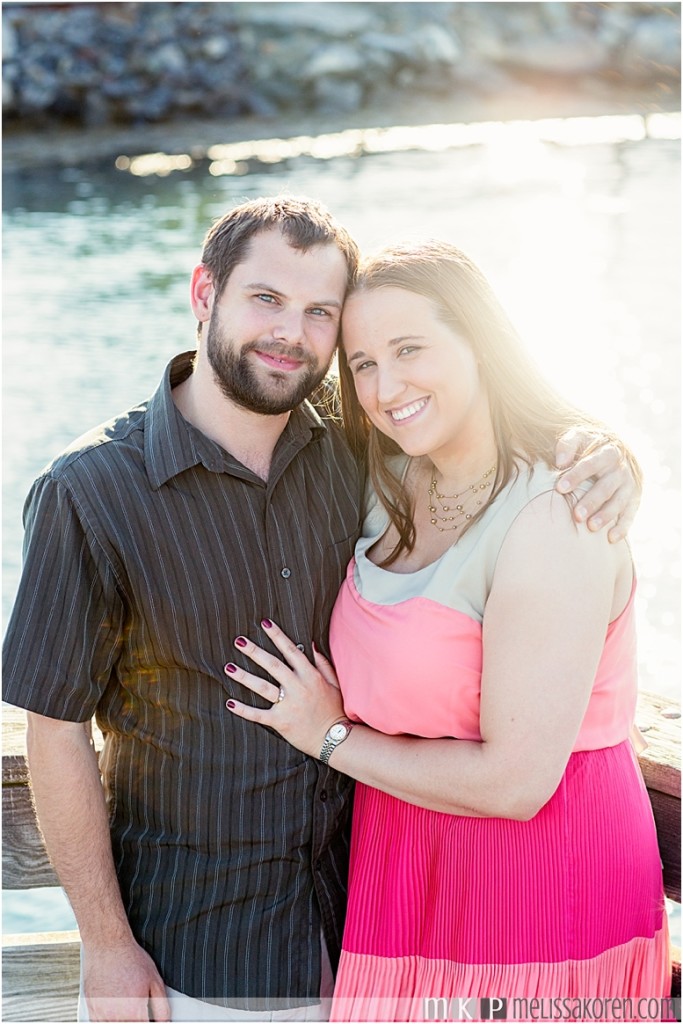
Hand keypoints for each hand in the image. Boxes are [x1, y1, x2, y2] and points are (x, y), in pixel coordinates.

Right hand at [83, 940, 169, 1020]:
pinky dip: (108, 1020)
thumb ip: (161, 1007)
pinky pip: (98, 1023)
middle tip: (138, 1012)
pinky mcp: (91, 1009)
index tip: (148, 1019)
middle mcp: (116, 1016)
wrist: (107, 944)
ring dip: (122, 1019)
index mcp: (134, 1011)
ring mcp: (101, 1014)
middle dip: (135, 1020)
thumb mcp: (155, 980)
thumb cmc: (131, 959)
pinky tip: (115, 1011)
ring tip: (128, 1008)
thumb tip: (165, 1022)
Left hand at [224, 620, 345, 758]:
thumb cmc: (334, 710)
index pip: (291, 651)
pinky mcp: (280, 722)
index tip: (265, 624)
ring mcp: (288, 705)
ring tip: (229, 667)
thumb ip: (323, 663)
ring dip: (244, 677)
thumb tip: (312, 643)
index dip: (277, 636)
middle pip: (273, 665)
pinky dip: (243, 710)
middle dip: (255, 652)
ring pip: (262, 687)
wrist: (335, 739)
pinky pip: (258, 715)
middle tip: (239, 641)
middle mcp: (298, 688)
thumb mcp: (334, 683)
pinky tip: (230, 703)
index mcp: (311, 676)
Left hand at [554, 429, 641, 541]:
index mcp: (607, 452)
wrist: (616, 449)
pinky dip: (623, 527)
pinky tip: (610, 538)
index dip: (576, 476)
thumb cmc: (589, 447)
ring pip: (619, 502)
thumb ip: (567, 445)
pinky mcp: (634, 499)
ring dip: (606, 515)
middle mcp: (621, 469)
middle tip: (577, 515)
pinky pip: (630, 514)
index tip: (560, 488)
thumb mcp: (579, 437)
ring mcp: (629, 485)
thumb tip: (560, 462)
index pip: (591, 464)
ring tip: (590, 527)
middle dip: (592, 501)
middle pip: (607, 487)